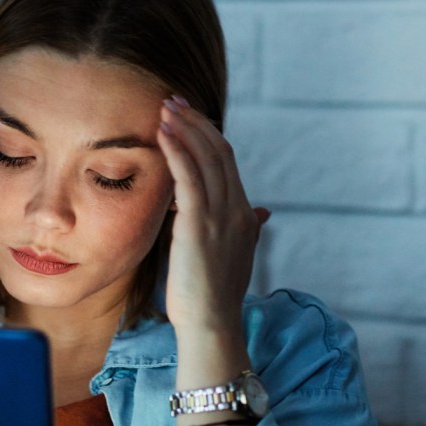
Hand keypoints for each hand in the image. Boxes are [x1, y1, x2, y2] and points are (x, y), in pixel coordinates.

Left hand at [156, 95, 270, 335]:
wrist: (211, 325)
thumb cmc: (214, 297)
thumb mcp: (235, 256)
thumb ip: (247, 229)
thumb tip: (262, 212)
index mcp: (245, 215)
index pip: (228, 162)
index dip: (207, 135)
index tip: (186, 116)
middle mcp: (238, 210)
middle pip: (220, 152)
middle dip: (196, 122)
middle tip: (173, 100)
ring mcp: (221, 217)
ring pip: (206, 159)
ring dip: (185, 128)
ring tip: (164, 108)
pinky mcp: (200, 226)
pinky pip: (190, 177)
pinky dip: (177, 150)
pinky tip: (162, 134)